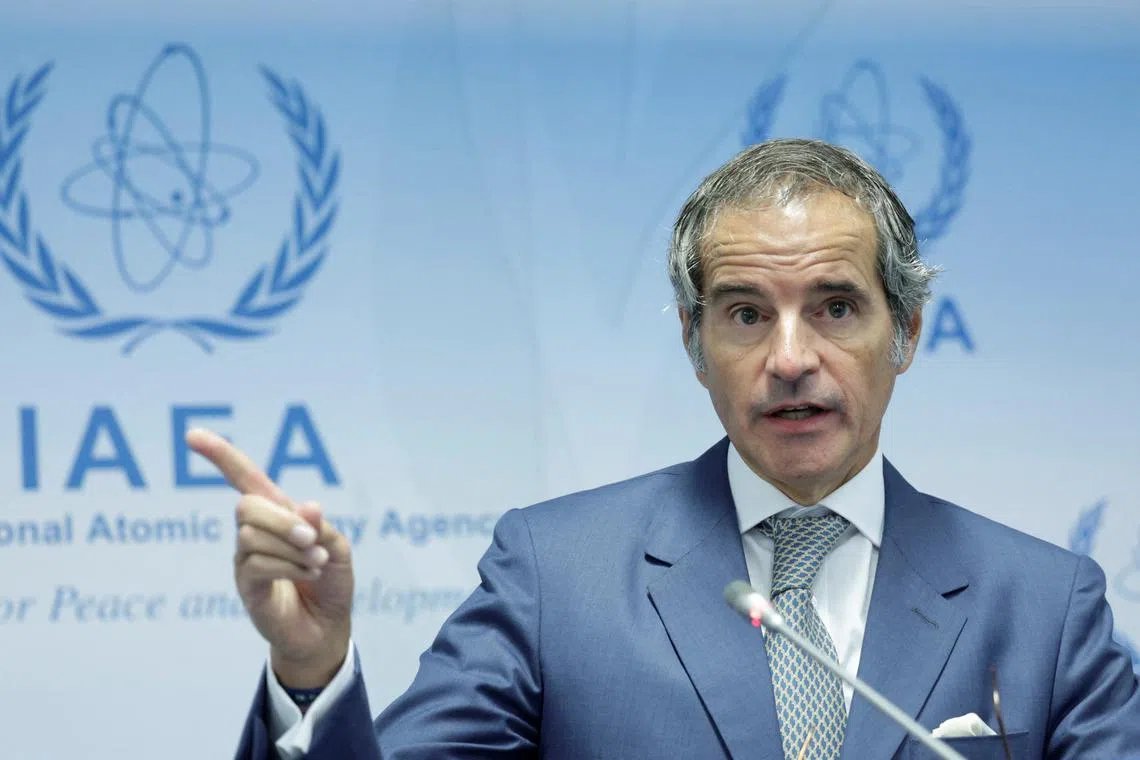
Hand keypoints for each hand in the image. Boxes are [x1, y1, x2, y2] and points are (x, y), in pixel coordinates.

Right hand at [186, 428, 353, 688]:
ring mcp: (246, 560)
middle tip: (312, 541)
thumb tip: (306, 506)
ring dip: (292, 549)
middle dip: (282, 520)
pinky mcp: (246, 587)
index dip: (220, 456)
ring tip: (316, 564)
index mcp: (277, 513)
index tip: (192, 435)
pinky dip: (287, 566)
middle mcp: (255, 532)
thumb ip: (321, 527)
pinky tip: (306, 574)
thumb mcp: (338, 548)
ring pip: (251, 536)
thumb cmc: (332, 582)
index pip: (244, 477)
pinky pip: (255, 564)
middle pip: (246, 506)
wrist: (329, 627)